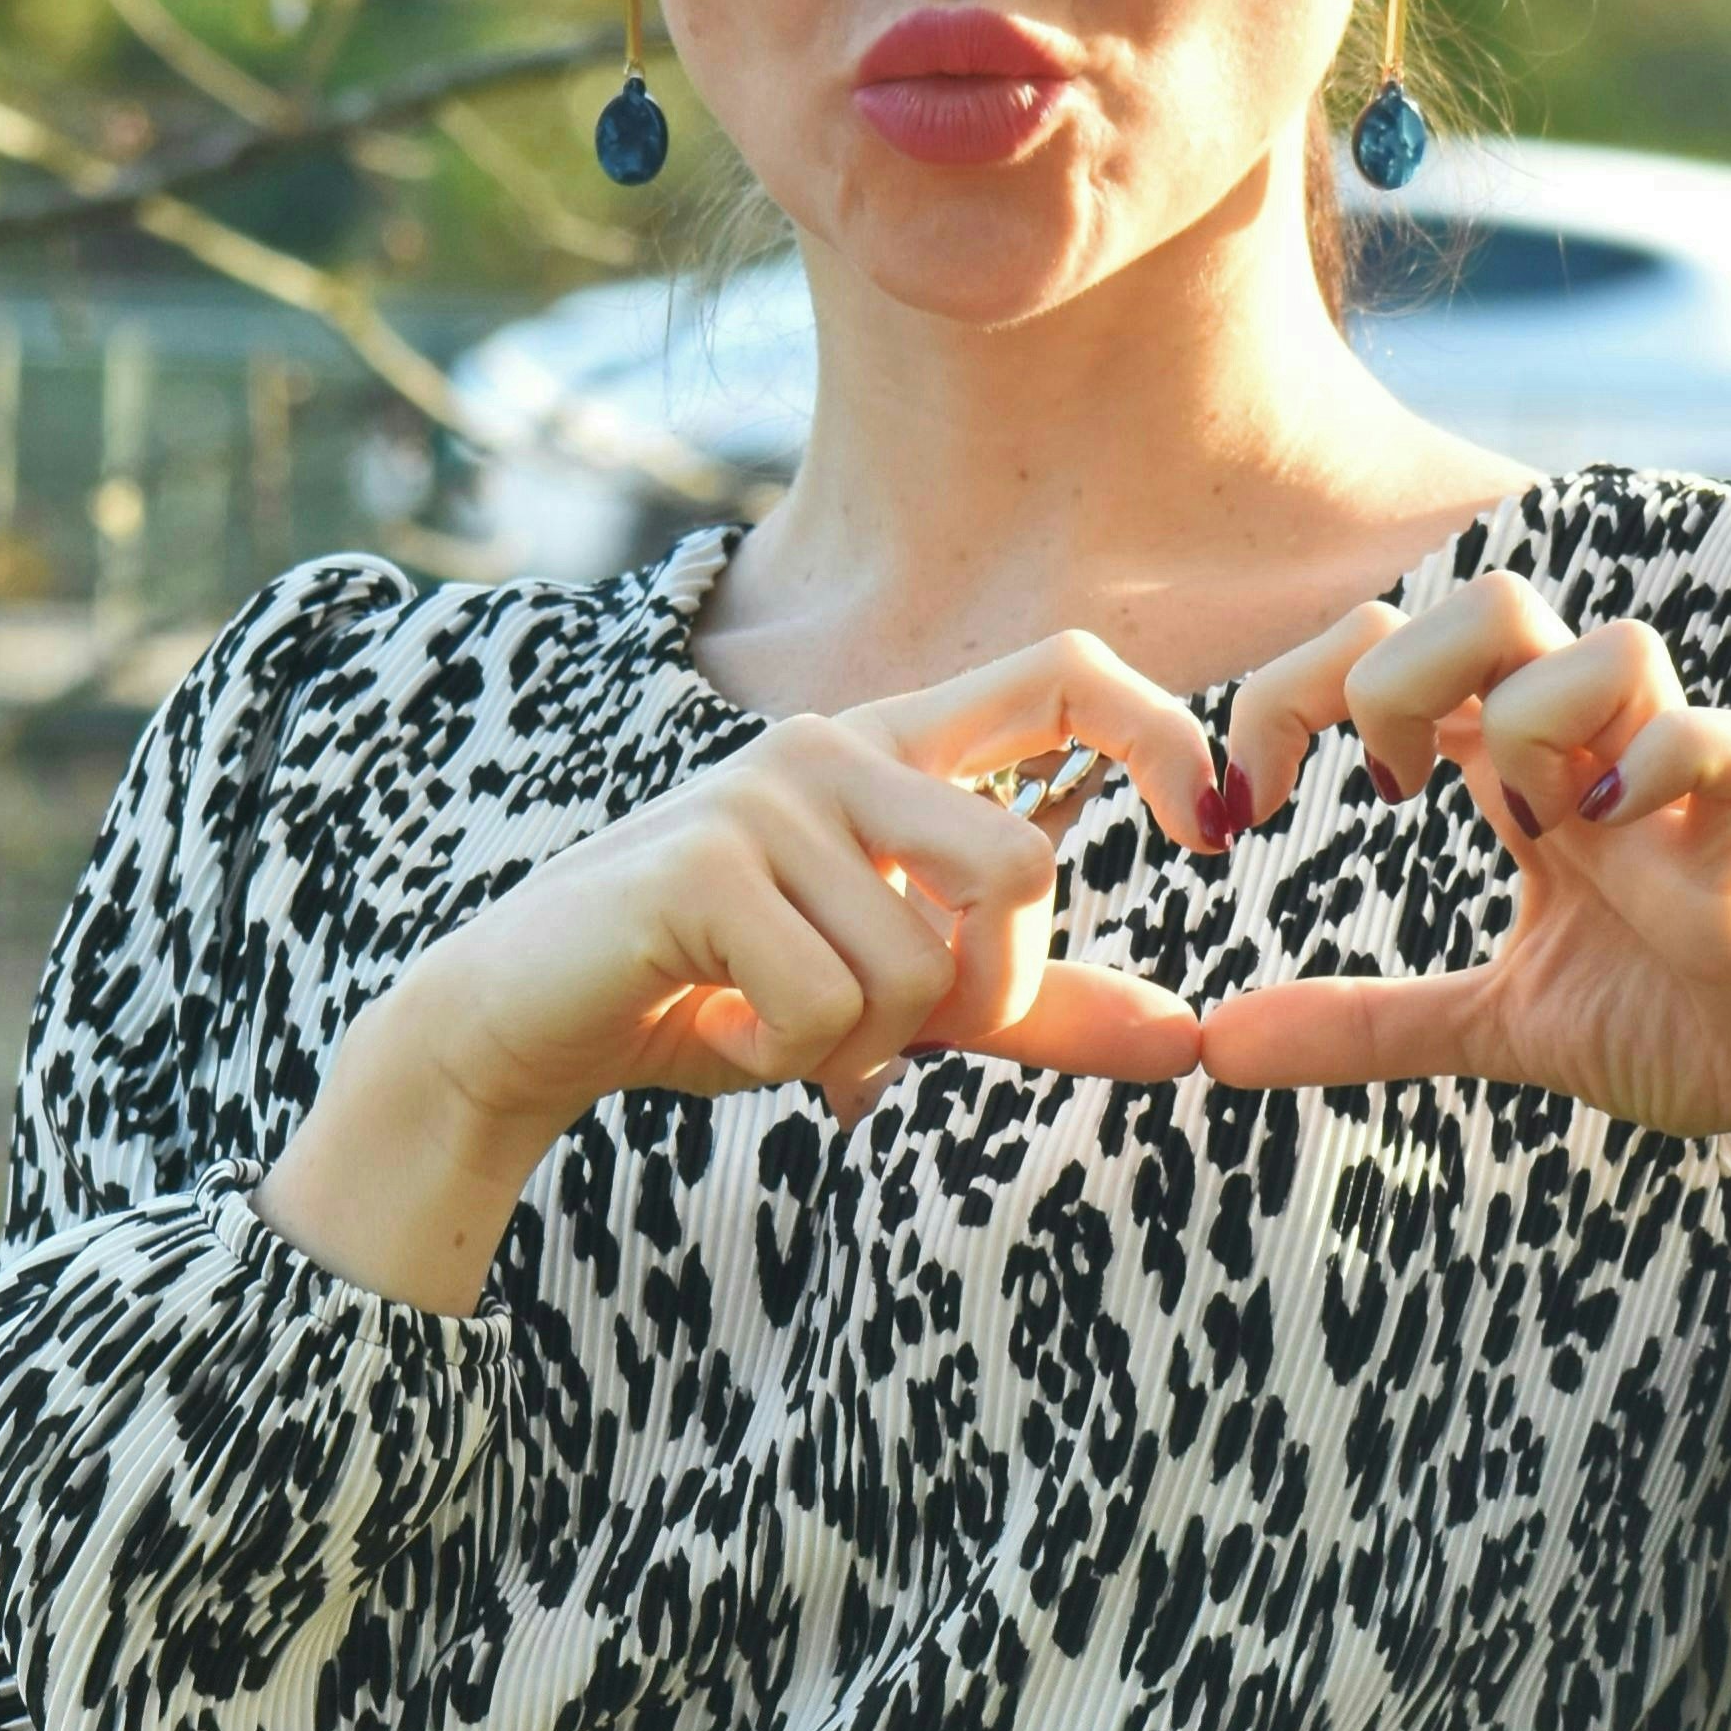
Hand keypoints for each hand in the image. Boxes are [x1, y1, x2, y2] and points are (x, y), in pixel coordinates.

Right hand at [256, 630, 1216, 1309]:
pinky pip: (834, 1004)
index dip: (1160, 733)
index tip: (1206, 827)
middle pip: (1021, 863)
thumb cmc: (709, 1000)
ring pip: (921, 965)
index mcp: (891, 754)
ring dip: (864, 1048)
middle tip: (894, 1042)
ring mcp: (767, 791)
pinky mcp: (706, 859)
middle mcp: (837, 745)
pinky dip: (793, 1058)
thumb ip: (1032, 1011)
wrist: (524, 1025)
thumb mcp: (892, 1008)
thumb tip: (1191, 1041)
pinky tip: (720, 1028)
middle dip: (986, 993)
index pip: (1067, 671)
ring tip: (777, 1029)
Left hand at [1193, 571, 1730, 1238]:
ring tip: (1526, 825)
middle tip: (1381, 788)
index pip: (1398, 649)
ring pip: (1615, 644)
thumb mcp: (1495, 1028)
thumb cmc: (1686, 1026)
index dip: (1299, 693)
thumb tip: (1218, 1045)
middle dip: (1400, 674)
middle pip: (1495, 600)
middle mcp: (1605, 752)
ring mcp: (1688, 789)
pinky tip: (1612, 839)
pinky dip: (1670, 770)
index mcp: (1532, 772)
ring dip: (1533, 720)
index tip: (1237, 805)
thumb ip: (1365, 1024)